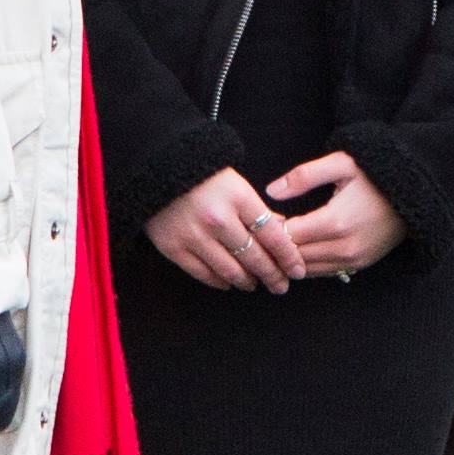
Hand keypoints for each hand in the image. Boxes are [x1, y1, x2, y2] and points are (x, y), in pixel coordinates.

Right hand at [148, 167, 311, 292]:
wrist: (155, 168)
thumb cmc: (203, 175)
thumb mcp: (236, 184)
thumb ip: (257, 210)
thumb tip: (282, 232)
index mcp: (238, 198)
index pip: (272, 236)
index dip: (288, 257)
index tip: (298, 271)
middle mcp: (218, 219)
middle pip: (254, 257)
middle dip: (272, 275)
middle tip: (282, 286)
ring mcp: (194, 236)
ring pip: (230, 270)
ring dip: (247, 281)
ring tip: (255, 284)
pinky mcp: (174, 247)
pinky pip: (203, 273)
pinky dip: (219, 281)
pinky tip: (229, 282)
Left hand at [266, 152, 407, 278]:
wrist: (415, 194)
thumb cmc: (376, 175)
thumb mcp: (341, 164)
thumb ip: (304, 176)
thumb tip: (271, 192)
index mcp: (335, 222)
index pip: (287, 236)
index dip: (268, 230)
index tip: (259, 219)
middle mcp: (344, 247)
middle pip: (293, 256)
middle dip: (275, 247)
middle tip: (260, 234)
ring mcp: (353, 259)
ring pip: (306, 269)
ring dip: (288, 259)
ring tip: (275, 243)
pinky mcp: (359, 265)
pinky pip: (323, 272)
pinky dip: (306, 264)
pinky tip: (297, 250)